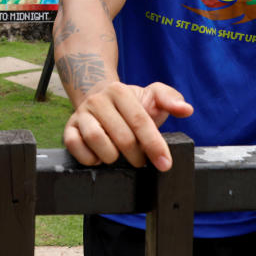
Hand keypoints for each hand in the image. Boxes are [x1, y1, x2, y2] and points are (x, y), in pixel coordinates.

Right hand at [63, 81, 193, 171]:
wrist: (99, 100)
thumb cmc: (131, 104)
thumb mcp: (152, 96)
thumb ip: (170, 99)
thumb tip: (186, 109)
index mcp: (119, 91)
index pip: (140, 120)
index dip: (154, 144)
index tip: (165, 164)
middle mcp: (98, 100)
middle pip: (121, 135)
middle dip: (136, 155)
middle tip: (140, 161)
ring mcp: (81, 114)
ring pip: (95, 138)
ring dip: (112, 156)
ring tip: (119, 158)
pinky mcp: (68, 128)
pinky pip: (75, 146)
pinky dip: (90, 158)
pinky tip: (100, 158)